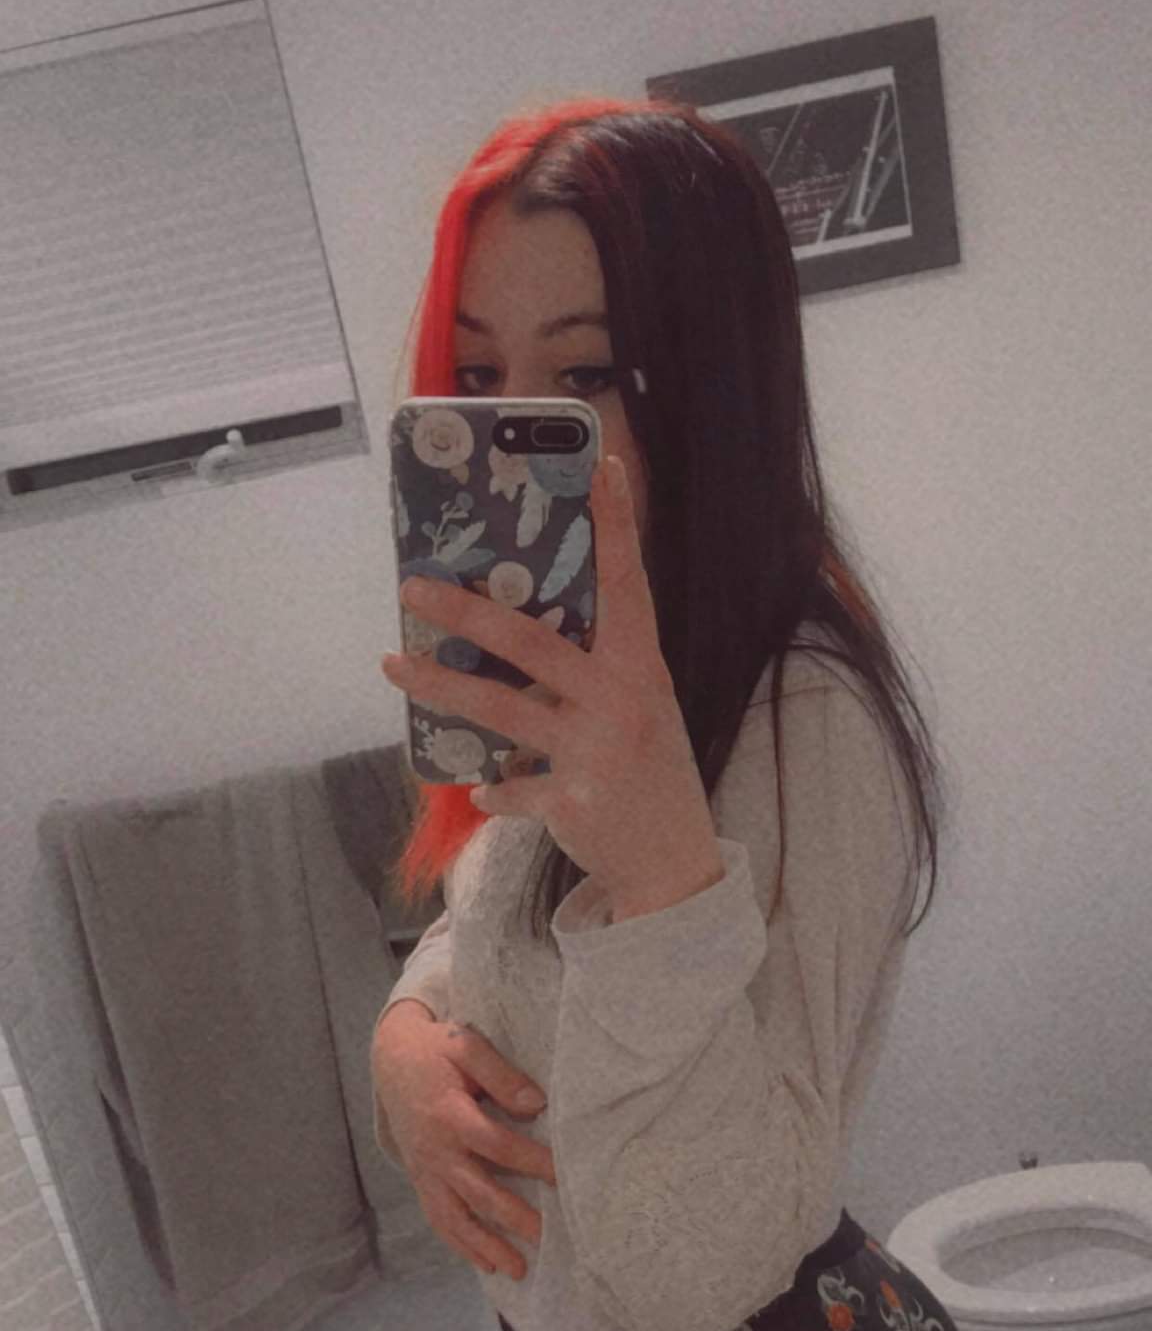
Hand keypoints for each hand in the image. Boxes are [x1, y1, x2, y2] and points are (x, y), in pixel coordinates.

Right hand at [373, 1015, 556, 1279]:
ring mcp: (426, 1170)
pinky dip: (460, 1244)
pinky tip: (485, 1263)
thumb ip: (501, 1075)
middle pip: (479, 1191)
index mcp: (450, 1116)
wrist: (390, 1058)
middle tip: (548, 1238)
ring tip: (518, 1269)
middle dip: (514, 1218)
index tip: (562, 1177)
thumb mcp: (466, 1046)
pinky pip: (438, 1218)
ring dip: (486, 1245)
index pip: (498, 1145)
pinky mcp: (420, 1179)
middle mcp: (436, 1151)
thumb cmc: (435, 1050)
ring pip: (456, 1216)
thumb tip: (537, 1104)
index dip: (531, 1162)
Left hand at [381, 456, 723, 905]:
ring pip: (501, 708)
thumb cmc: (650, 772)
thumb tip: (518, 629)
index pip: (629, 582)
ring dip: (440, 685)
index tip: (604, 465)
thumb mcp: (639, 708)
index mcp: (642, 666)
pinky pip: (513, 786)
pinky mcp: (573, 801)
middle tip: (411, 588)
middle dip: (465, 611)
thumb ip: (594, 669)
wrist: (676, 866)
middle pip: (531, 641)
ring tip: (391, 667)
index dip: (616, 524)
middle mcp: (622, 699)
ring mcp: (596, 751)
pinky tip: (478, 784)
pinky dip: (495, 786)